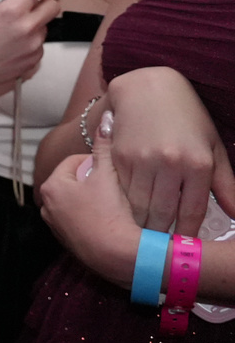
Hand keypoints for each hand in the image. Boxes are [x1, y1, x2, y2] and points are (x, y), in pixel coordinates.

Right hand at [0, 0, 58, 116]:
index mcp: (12, 10)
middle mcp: (28, 27)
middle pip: (53, 5)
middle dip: (41, 3)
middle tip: (24, 9)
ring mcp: (34, 45)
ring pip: (46, 24)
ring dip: (34, 23)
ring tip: (11, 31)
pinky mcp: (35, 58)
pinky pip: (41, 42)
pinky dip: (30, 40)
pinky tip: (12, 45)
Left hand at [38, 119, 140, 288]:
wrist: (119, 255)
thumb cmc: (111, 211)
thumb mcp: (109, 174)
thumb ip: (105, 145)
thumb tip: (106, 119)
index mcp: (51, 186)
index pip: (75, 162)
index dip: (98, 163)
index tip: (114, 170)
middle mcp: (46, 206)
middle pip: (75, 182)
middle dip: (95, 181)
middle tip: (117, 186)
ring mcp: (55, 225)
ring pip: (78, 202)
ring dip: (95, 199)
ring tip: (116, 203)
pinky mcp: (67, 241)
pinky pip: (81, 220)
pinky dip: (94, 217)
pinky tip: (112, 220)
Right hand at [103, 66, 234, 235]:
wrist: (147, 90)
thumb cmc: (187, 120)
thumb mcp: (213, 147)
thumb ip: (226, 184)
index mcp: (198, 163)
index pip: (192, 212)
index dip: (185, 235)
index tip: (181, 251)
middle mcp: (170, 163)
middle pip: (163, 214)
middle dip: (159, 237)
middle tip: (156, 253)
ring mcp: (142, 160)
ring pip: (139, 207)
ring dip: (139, 226)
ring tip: (139, 240)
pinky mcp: (118, 157)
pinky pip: (121, 192)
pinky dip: (123, 207)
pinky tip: (124, 216)